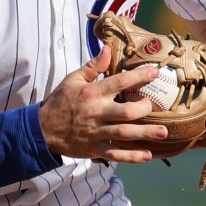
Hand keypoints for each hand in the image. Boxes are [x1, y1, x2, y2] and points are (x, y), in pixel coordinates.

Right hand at [39, 45, 168, 164]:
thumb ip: (92, 66)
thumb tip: (107, 49)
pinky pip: (116, 155)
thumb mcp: (72, 79)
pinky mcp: (95, 149)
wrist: (42, 129)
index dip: (138, 77)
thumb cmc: (60, 102)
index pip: (119, 82)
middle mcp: (96, 113)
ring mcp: (97, 133)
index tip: (154, 73)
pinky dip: (132, 157)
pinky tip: (147, 155)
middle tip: (153, 105)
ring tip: (163, 132)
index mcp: (92, 93)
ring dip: (145, 133)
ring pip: (124, 134)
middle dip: (144, 109)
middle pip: (126, 112)